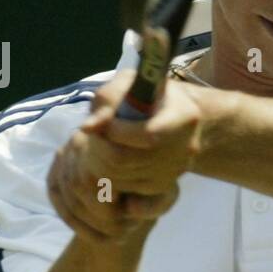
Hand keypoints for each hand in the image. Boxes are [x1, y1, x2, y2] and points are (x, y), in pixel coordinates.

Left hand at [84, 64, 205, 196]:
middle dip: (98, 148)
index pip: (147, 136)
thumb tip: (88, 128)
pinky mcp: (161, 188)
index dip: (116, 131)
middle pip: (126, 161)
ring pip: (119, 179)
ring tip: (99, 145)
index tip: (105, 122)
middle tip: (93, 136)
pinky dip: (107, 176)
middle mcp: (184, 150)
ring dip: (98, 162)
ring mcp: (174, 173)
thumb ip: (108, 99)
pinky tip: (108, 158)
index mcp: (184, 118)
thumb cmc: (149, 94)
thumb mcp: (130, 82)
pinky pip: (123, 190)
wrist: (177, 117)